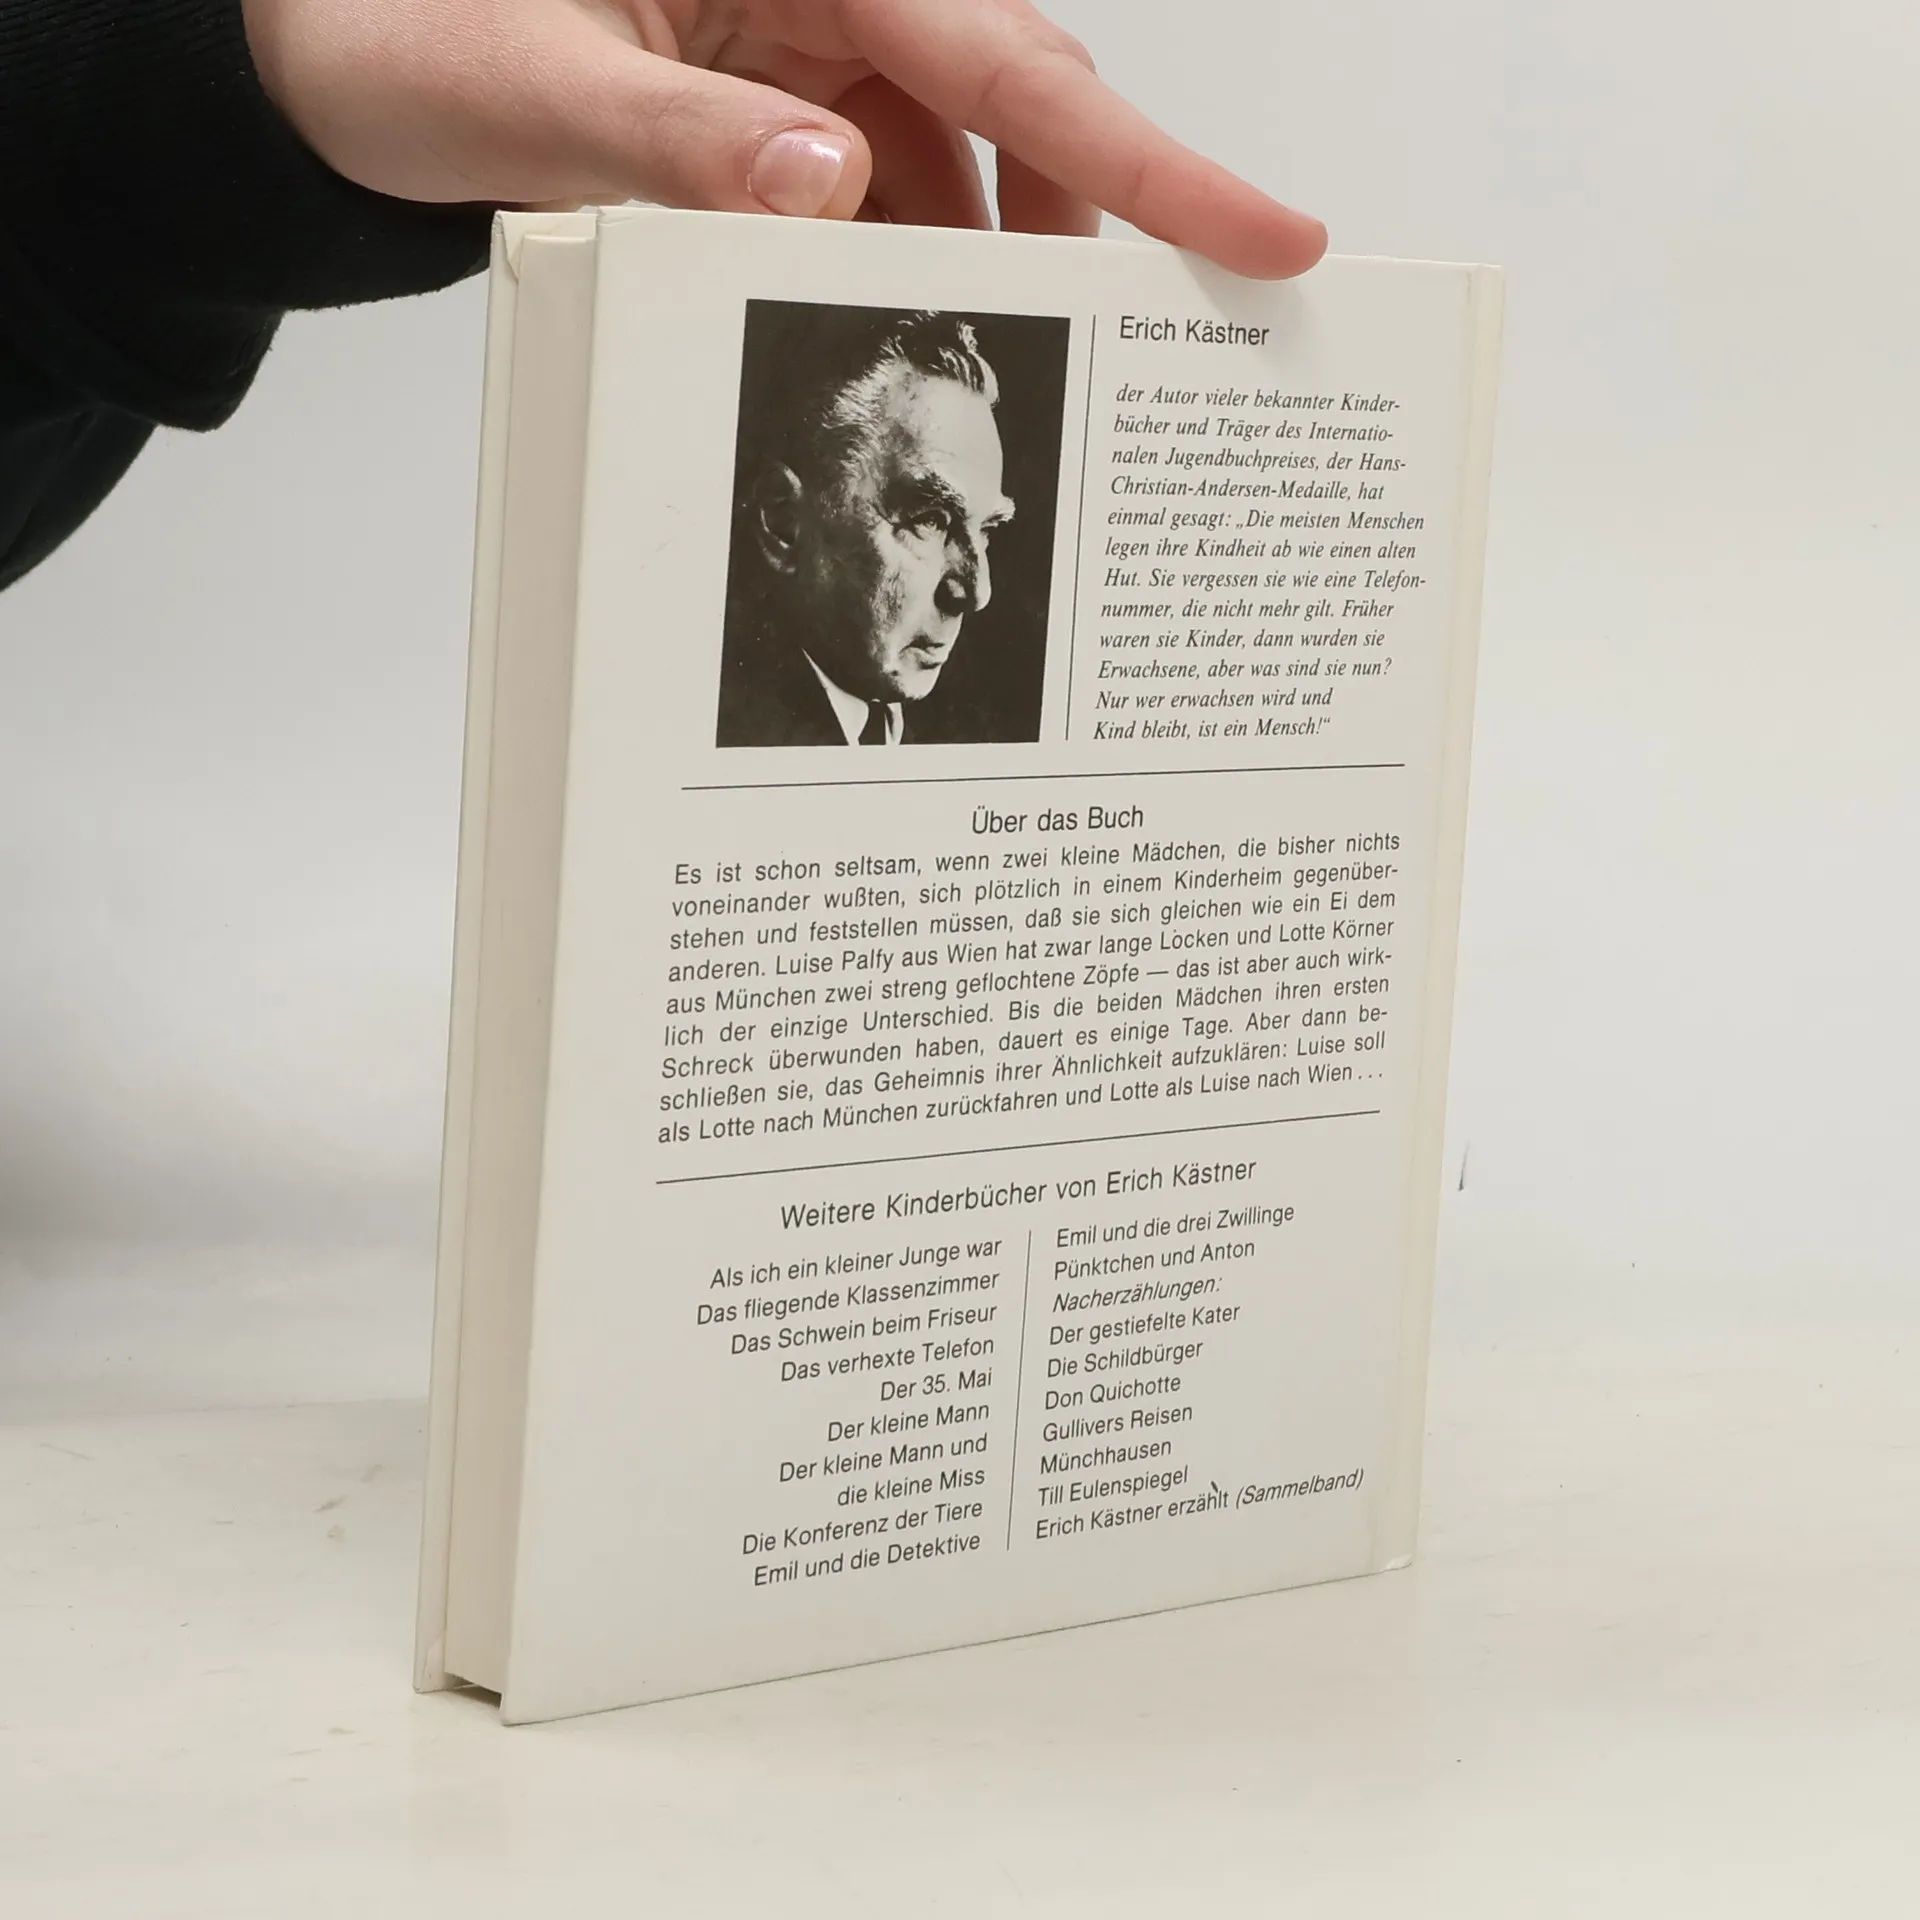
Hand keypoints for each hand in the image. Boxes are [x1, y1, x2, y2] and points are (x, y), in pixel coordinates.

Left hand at [240, 0, 1326, 277]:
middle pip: (1018, 106)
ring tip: (999, 370)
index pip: (1008, 58)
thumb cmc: (406, 25)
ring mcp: (812, 47)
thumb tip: (832, 189)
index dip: (1150, 156)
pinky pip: (890, 186)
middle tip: (1151, 348)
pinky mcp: (786, 101)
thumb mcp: (527, 89)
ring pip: (962, 161)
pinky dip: (908, 263)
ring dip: (985, 265)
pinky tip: (896, 330)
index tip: (1270, 231)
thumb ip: (676, 138)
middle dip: (1088, 228)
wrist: (333, 44)